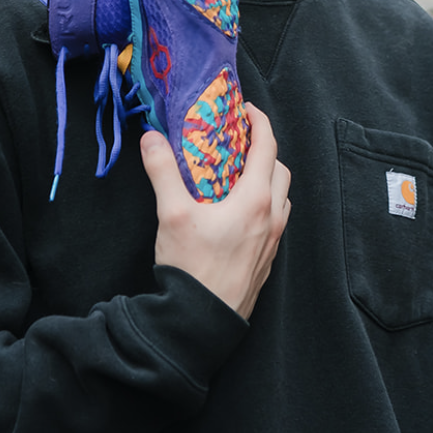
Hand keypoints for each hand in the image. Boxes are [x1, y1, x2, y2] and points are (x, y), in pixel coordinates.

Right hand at [139, 102, 291, 319]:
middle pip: (279, 171)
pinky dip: (263, 205)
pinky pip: (274, 222)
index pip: (267, 148)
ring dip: (266, 180)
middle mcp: (272, 219)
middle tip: (238, 142)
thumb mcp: (172, 214)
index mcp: (255, 200)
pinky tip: (236, 213)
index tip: (246, 110)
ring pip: (281, 198)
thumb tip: (151, 138)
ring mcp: (272, 242)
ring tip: (237, 176)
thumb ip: (163, 171)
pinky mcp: (265, 261)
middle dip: (263, 150)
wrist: (201, 323)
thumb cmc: (192, 268)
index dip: (259, 122)